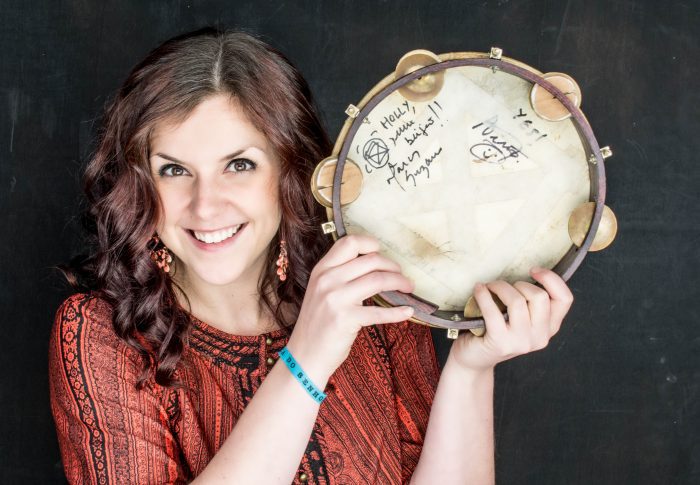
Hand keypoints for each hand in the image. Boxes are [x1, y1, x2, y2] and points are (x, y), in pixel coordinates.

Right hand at [286, 235, 413, 380]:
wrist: (304, 356)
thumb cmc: (317, 324)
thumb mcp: (320, 292)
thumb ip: (339, 275)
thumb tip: (374, 264)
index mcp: (321, 270)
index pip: (349, 242)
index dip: (371, 244)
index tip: (382, 253)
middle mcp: (327, 280)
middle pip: (370, 260)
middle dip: (393, 266)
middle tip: (402, 276)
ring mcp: (336, 299)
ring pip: (378, 279)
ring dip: (399, 282)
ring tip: (408, 288)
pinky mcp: (346, 320)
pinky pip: (380, 312)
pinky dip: (398, 312)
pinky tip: (408, 312)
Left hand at [448, 268, 572, 372]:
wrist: (474, 359)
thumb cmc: (496, 330)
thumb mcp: (522, 318)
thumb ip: (530, 302)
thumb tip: (528, 270)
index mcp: (550, 328)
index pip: (565, 299)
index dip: (551, 279)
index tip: (533, 270)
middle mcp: (541, 337)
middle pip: (540, 296)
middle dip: (520, 284)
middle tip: (504, 287)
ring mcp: (521, 342)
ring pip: (517, 301)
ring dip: (500, 287)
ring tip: (489, 287)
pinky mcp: (500, 343)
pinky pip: (493, 311)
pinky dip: (483, 295)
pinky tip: (478, 289)